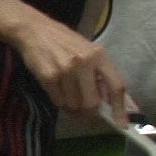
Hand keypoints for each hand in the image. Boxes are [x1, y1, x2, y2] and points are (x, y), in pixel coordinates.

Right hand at [9, 11, 128, 120]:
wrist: (34, 30)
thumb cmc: (64, 42)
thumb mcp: (88, 51)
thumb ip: (101, 75)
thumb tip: (114, 102)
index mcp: (99, 55)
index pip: (116, 86)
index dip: (120, 109)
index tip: (121, 124)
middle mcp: (85, 62)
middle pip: (92, 104)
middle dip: (87, 111)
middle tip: (82, 107)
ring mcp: (66, 70)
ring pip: (74, 105)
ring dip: (70, 104)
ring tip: (65, 88)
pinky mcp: (49, 76)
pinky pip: (58, 101)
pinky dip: (57, 98)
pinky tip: (54, 84)